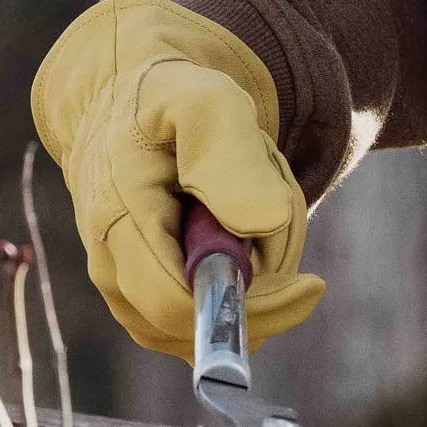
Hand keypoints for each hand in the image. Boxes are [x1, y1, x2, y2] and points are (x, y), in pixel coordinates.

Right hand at [31, 0, 322, 358]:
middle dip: (267, 285)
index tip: (312, 282)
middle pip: (207, 324)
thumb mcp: (210, 105)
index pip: (178, 306)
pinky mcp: (151, 301)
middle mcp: (113, 270)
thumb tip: (264, 223)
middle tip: (282, 217)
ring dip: (262, 274)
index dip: (250, 308)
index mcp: (119, 222)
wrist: (137, 110)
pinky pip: (217, 314)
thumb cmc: (175, 102)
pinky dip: (252, 281)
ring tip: (257, 205)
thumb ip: (233, 158)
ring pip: (219, 320)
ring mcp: (129, 293)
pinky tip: (247, 230)